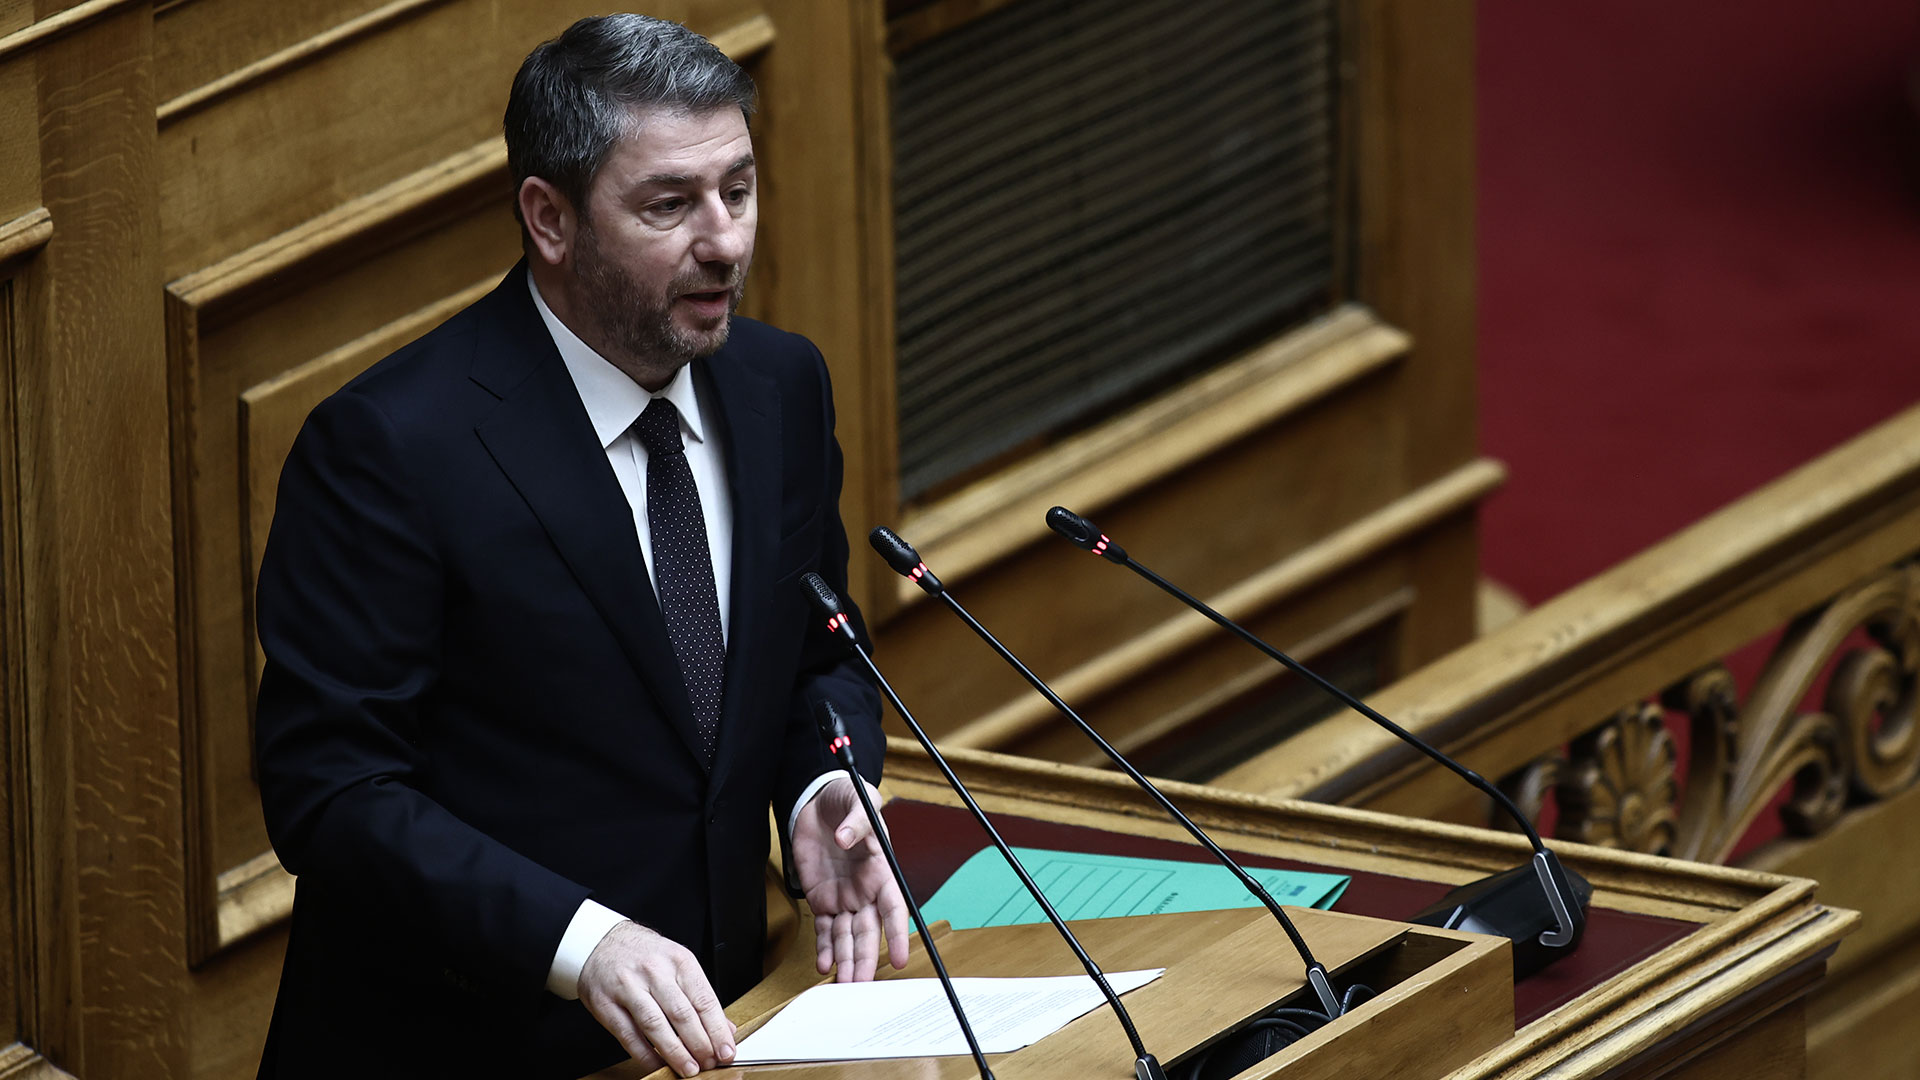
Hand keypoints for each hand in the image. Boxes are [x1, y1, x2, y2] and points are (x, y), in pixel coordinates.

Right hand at [577, 920, 735, 1076]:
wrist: (601, 942)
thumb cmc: (644, 955)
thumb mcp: (678, 964)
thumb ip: (700, 996)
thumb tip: (724, 1027)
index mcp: (678, 960)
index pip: (704, 1000)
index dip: (717, 1030)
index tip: (726, 1051)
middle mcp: (654, 971)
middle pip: (682, 1014)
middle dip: (699, 1044)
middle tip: (709, 1063)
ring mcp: (628, 987)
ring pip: (655, 1025)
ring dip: (675, 1052)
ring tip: (689, 1069)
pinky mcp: (606, 1004)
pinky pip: (629, 1035)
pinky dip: (645, 1054)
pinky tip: (658, 1064)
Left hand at [791, 775, 910, 981]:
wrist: (817, 802)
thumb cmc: (848, 800)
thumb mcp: (859, 801)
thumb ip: (858, 820)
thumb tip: (848, 837)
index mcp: (881, 871)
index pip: (893, 908)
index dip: (897, 934)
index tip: (900, 958)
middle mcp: (865, 890)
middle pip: (869, 931)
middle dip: (866, 958)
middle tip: (862, 984)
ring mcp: (843, 897)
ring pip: (847, 937)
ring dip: (846, 960)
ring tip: (844, 985)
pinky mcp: (821, 899)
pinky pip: (823, 929)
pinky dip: (824, 948)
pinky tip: (825, 965)